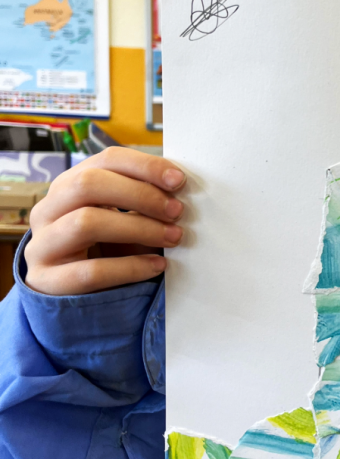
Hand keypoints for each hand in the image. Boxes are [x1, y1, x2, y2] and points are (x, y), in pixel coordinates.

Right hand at [24, 147, 185, 295]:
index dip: (144, 166)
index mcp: (68, 185)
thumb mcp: (121, 219)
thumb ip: (141, 201)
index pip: (106, 160)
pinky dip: (130, 267)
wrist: (74, 298)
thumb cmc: (105, 249)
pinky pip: (91, 271)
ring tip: (173, 237)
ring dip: (138, 228)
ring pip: (86, 222)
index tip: (178, 180)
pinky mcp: (47, 281)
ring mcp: (41, 246)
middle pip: (88, 184)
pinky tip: (157, 266)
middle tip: (177, 211)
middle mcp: (47, 210)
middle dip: (140, 194)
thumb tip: (177, 189)